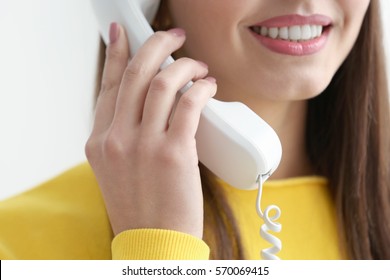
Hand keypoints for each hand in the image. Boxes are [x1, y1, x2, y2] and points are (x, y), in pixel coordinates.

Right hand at [85, 23, 216, 238]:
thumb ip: (126, 135)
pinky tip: (209, 87)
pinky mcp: (174, 153)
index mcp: (100, 141)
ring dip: (185, 65)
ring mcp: (143, 144)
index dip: (115, 53)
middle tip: (173, 37)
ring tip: (199, 67)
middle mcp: (117, 138)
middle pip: (135, 73)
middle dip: (156, 44)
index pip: (107, 84)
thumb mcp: (119, 169)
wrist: (153, 244)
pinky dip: (202, 88)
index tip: (123, 32)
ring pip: (163, 82)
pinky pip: (190, 103)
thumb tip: (152, 101)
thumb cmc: (141, 208)